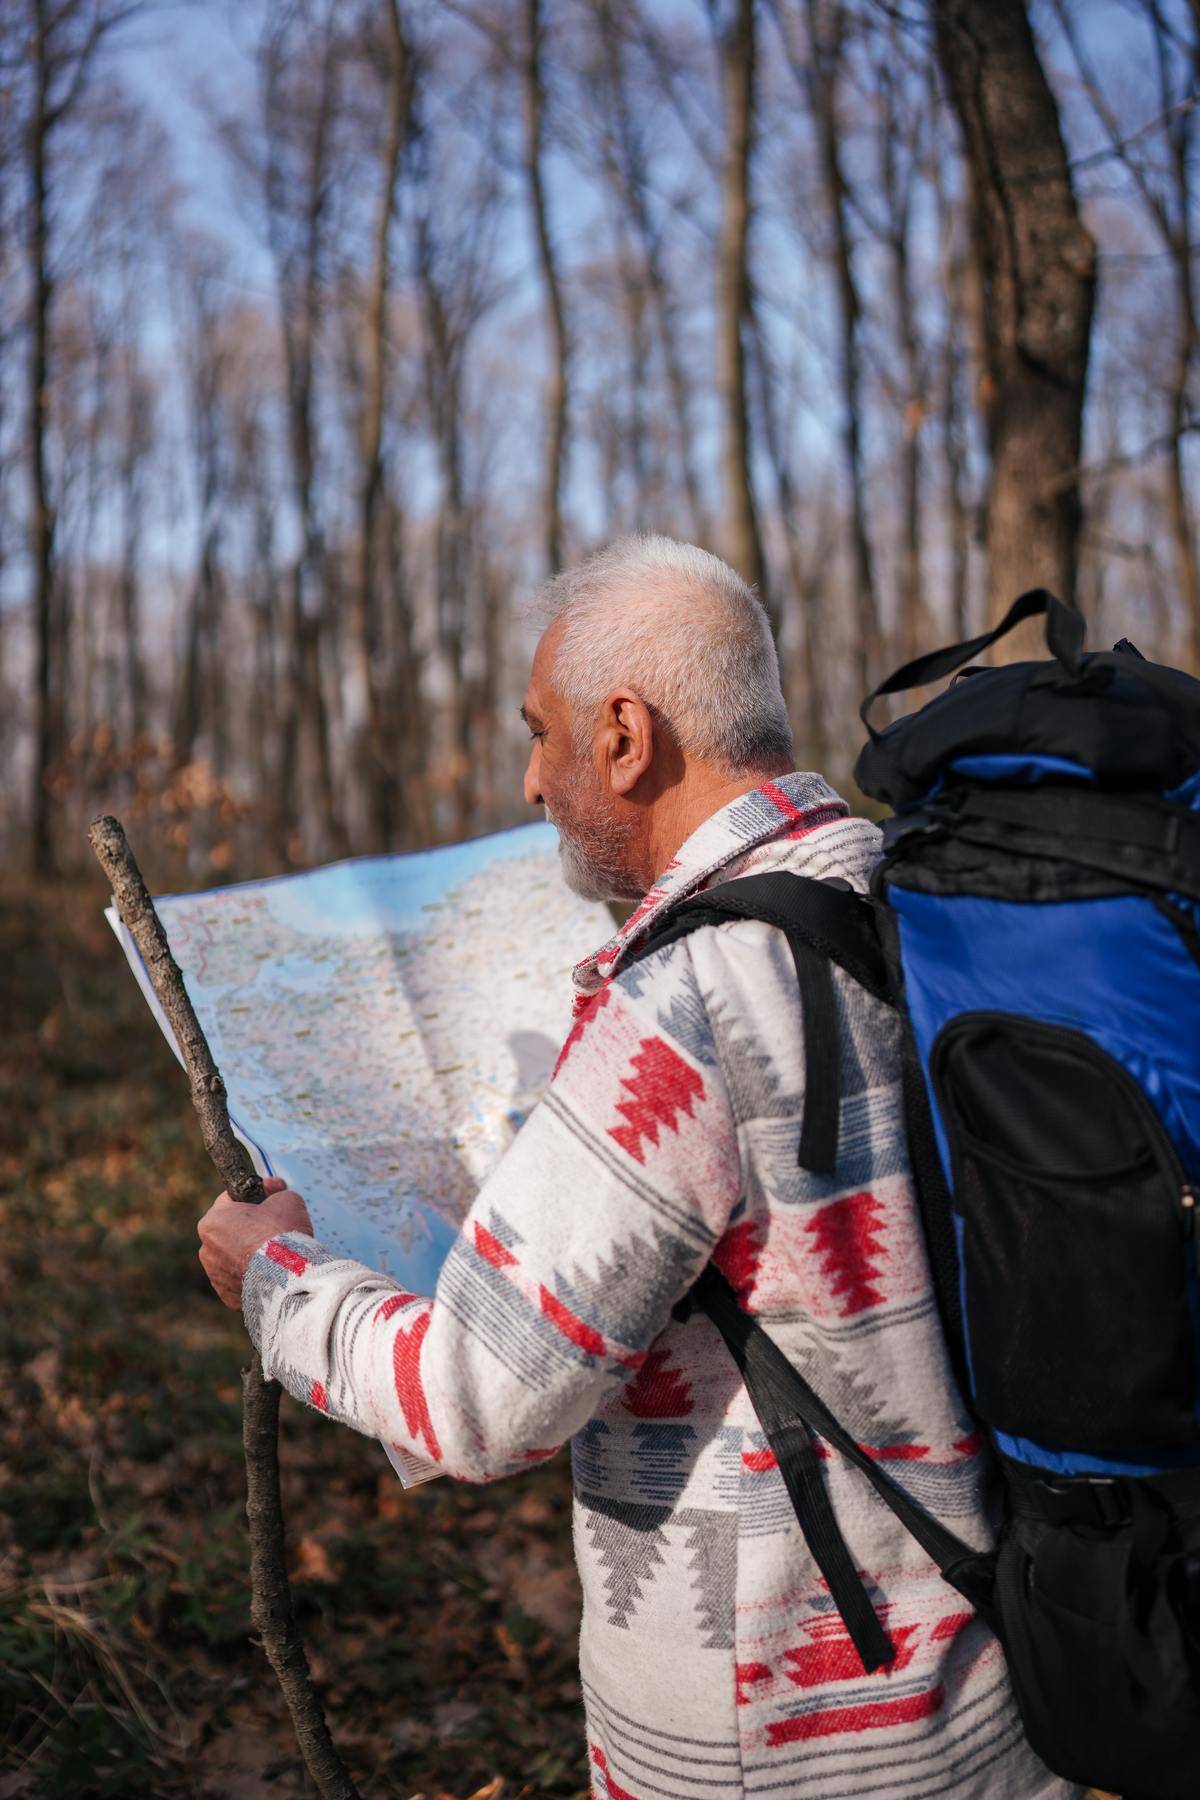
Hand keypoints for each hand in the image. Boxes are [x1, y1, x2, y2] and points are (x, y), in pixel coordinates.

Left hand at [198, 1177, 313, 1308]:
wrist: (286, 1276)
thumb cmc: (282, 1233)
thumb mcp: (286, 1199)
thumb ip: (277, 1194)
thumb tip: (277, 1194)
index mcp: (212, 1221)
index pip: (232, 1200)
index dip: (256, 1196)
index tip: (272, 1196)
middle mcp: (206, 1249)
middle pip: (231, 1231)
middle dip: (252, 1227)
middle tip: (276, 1227)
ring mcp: (216, 1276)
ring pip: (234, 1258)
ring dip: (251, 1253)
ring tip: (276, 1254)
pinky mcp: (228, 1297)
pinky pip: (240, 1280)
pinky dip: (253, 1276)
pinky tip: (271, 1273)